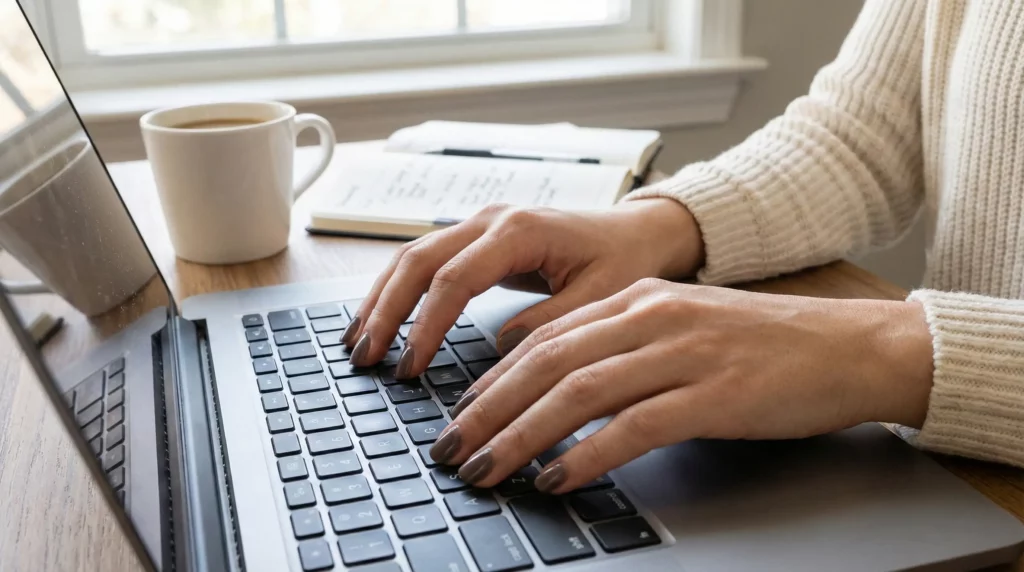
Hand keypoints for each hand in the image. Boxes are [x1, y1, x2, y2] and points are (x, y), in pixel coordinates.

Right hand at [340, 199, 704, 372]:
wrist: (637, 233)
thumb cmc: (624, 260)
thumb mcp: (602, 296)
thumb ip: (552, 323)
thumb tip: (501, 349)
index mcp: (519, 230)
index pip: (454, 279)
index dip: (426, 326)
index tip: (410, 366)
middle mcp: (491, 220)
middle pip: (419, 261)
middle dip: (387, 311)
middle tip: (366, 357)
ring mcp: (480, 226)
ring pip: (413, 257)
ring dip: (382, 299)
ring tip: (358, 342)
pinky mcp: (478, 240)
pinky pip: (426, 261)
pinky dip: (398, 290)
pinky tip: (381, 319)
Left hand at [429, 279, 934, 492]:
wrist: (849, 347)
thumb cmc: (764, 345)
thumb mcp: (682, 328)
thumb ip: (623, 347)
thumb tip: (560, 390)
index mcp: (637, 300)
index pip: (543, 340)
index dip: (492, 382)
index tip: (461, 417)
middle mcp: (651, 318)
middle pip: (548, 364)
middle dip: (489, 411)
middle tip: (452, 450)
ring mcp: (683, 354)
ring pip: (579, 394)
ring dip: (522, 436)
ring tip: (487, 470)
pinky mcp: (714, 395)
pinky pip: (634, 427)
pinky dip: (587, 456)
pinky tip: (558, 479)